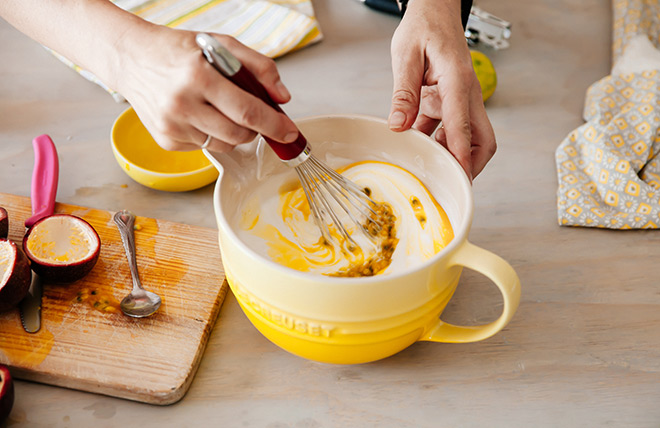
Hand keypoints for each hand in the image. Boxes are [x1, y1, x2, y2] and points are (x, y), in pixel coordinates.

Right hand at [112, 26, 299, 151]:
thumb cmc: (176, 50)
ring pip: (224, 145)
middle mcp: (182, 104)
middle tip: (255, 117)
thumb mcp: (220, 44)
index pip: (247, 111)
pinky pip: (204, 147)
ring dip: (234, 132)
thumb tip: (282, 97)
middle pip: (239, 134)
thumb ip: (258, 66)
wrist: (131, 59)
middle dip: (256, 130)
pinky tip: (199, 115)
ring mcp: (172, 126)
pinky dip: (211, 135)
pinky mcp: (166, 140)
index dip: (274, 125)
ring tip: (220, 108)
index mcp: (198, 77)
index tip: (289, 132)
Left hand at [388, 0, 495, 179]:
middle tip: (450, 183)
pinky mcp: (450, 100)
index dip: (461, 156)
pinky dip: (433, 139)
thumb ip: (403, 93)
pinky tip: (414, 143)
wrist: (434, 10)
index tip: (459, 178)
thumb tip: (397, 125)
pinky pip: (447, 128)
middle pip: (481, 139)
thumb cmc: (424, 26)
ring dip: (448, 153)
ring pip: (465, 137)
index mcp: (457, 82)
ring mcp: (460, 99)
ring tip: (426, 168)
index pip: (463, 126)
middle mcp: (465, 94)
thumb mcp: (406, 56)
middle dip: (470, 164)